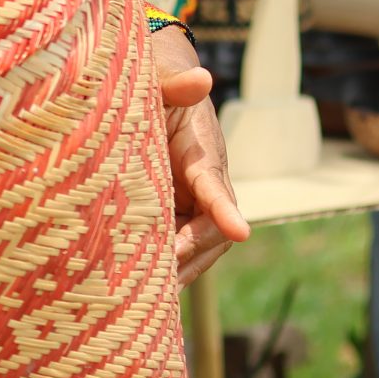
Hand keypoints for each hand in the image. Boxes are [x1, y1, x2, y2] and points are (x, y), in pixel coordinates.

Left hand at [148, 25, 250, 282]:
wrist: (160, 99)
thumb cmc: (159, 90)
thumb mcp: (162, 83)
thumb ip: (176, 84)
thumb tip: (201, 78)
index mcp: (202, 157)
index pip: (217, 188)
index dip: (225, 211)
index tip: (240, 231)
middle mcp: (205, 188)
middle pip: (212, 233)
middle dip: (192, 256)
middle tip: (164, 281)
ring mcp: (193, 206)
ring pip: (196, 248)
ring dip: (179, 271)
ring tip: (148, 298)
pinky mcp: (176, 216)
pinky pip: (176, 248)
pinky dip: (165, 269)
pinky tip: (138, 292)